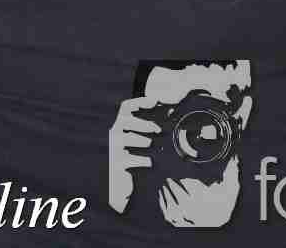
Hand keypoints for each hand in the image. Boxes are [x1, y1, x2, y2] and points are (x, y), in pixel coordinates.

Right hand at [107, 97, 158, 212]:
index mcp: (121, 125)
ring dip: (144, 141)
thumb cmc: (137, 159)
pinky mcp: (117, 163)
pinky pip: (131, 158)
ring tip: (155, 146)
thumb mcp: (143, 141)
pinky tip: (151, 163)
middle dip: (144, 123)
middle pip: (126, 120)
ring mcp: (114, 148)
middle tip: (158, 130)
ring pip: (127, 138)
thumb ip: (153, 127)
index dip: (140, 101)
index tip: (155, 101)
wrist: (124, 185)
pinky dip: (143, 160)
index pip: (126, 106)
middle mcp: (115, 134)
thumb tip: (171, 111)